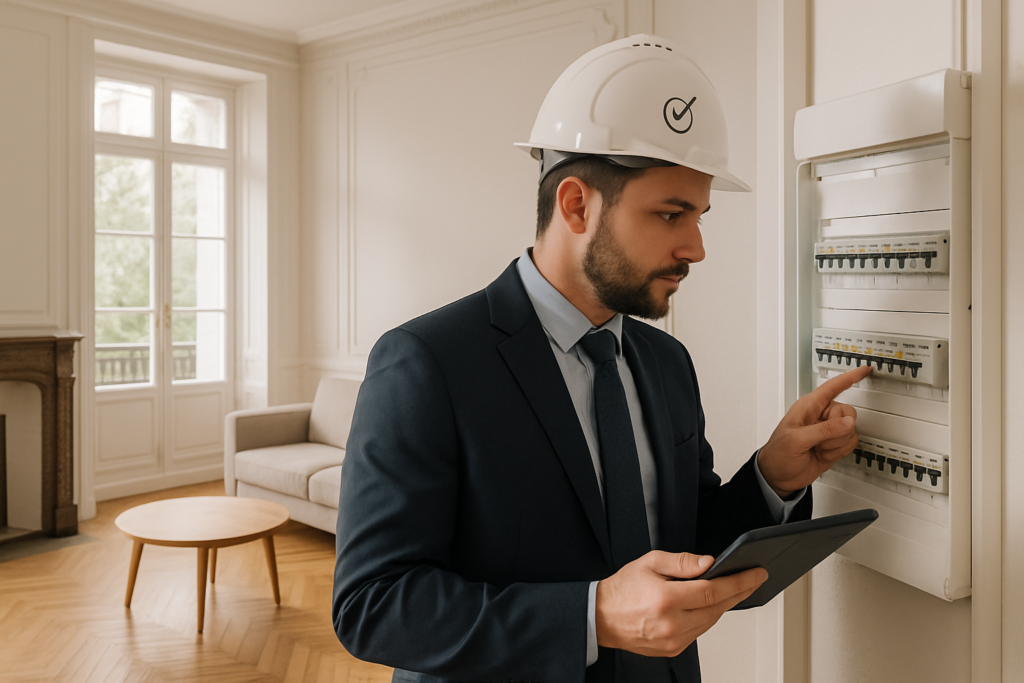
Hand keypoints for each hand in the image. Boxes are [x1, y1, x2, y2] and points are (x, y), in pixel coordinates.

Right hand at [595, 551, 767, 656]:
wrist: (601, 616)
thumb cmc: (623, 589)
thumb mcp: (650, 562)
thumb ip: (682, 562)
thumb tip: (709, 563)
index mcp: (666, 599)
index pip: (714, 590)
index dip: (739, 581)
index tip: (756, 573)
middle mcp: (671, 624)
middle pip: (718, 608)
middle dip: (739, 591)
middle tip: (754, 579)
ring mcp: (673, 640)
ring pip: (711, 621)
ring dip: (726, 605)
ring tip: (736, 589)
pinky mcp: (673, 649)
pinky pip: (700, 632)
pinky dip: (709, 617)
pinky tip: (712, 605)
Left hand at [757, 365, 871, 496]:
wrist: (779, 477)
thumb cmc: (778, 455)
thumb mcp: (796, 440)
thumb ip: (823, 430)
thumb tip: (847, 422)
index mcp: (808, 407)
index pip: (832, 387)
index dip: (849, 378)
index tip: (865, 370)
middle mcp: (820, 416)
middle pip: (847, 412)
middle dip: (837, 430)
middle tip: (819, 440)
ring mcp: (828, 431)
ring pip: (851, 430)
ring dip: (837, 444)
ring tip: (818, 448)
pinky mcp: (834, 445)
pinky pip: (851, 443)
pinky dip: (839, 451)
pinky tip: (824, 454)